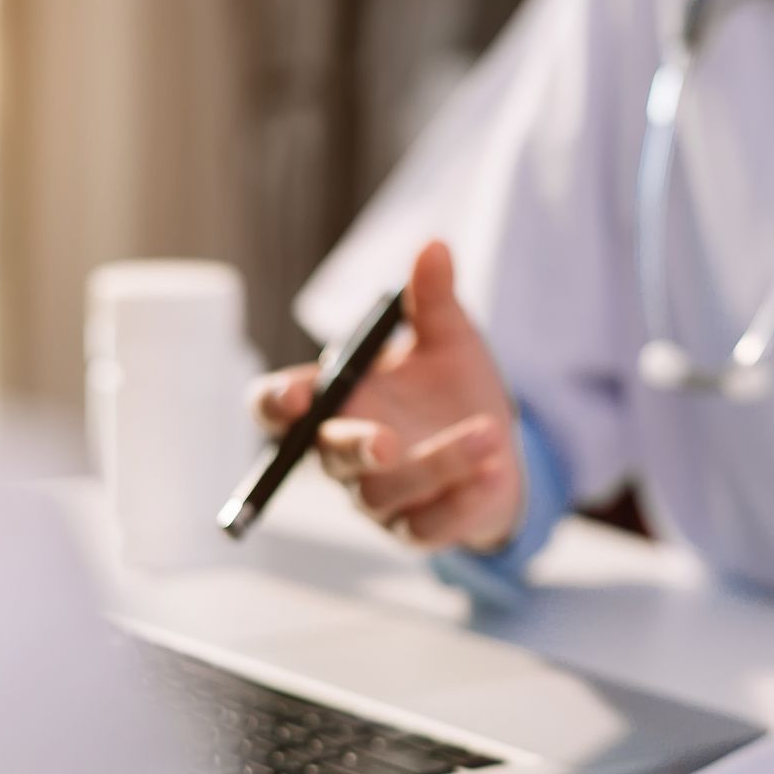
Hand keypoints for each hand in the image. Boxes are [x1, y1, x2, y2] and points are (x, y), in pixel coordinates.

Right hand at [253, 241, 521, 550]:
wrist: (497, 449)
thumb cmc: (453, 389)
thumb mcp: (449, 339)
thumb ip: (432, 300)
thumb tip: (434, 245)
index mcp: (335, 401)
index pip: (277, 408)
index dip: (275, 404)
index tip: (294, 396)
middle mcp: (344, 454)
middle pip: (325, 458)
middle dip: (352, 448)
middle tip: (386, 440)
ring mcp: (378, 498)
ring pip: (385, 491)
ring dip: (437, 464)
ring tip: (489, 432)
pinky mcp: (417, 528)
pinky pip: (429, 526)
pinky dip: (462, 499)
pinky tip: (496, 470)